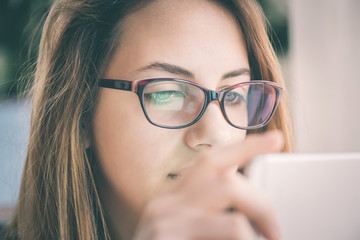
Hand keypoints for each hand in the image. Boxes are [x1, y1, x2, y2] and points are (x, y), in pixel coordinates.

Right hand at [133, 130, 283, 239]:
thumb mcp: (188, 234)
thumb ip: (210, 220)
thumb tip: (252, 218)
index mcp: (172, 200)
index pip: (210, 161)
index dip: (244, 147)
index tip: (274, 139)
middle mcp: (165, 203)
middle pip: (220, 170)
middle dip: (259, 195)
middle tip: (276, 229)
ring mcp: (164, 219)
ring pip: (226, 189)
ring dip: (259, 214)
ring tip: (270, 237)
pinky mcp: (165, 236)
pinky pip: (230, 227)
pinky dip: (247, 237)